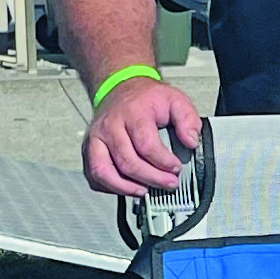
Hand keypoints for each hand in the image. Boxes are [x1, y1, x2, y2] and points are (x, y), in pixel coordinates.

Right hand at [83, 80, 201, 198]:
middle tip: (168, 183)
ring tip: (144, 191)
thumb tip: (191, 142)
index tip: (176, 168)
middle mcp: (110, 126)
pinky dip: (108, 187)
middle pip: (127, 162)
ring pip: (103, 171)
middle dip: (151, 178)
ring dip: (125, 188)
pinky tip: (126, 187)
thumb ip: (188, 119)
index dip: (163, 162)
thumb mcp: (175, 99)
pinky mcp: (88, 149)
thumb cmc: (146, 98)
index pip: (146, 145)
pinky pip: (93, 175)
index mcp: (132, 113)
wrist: (121, 87)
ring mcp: (96, 138)